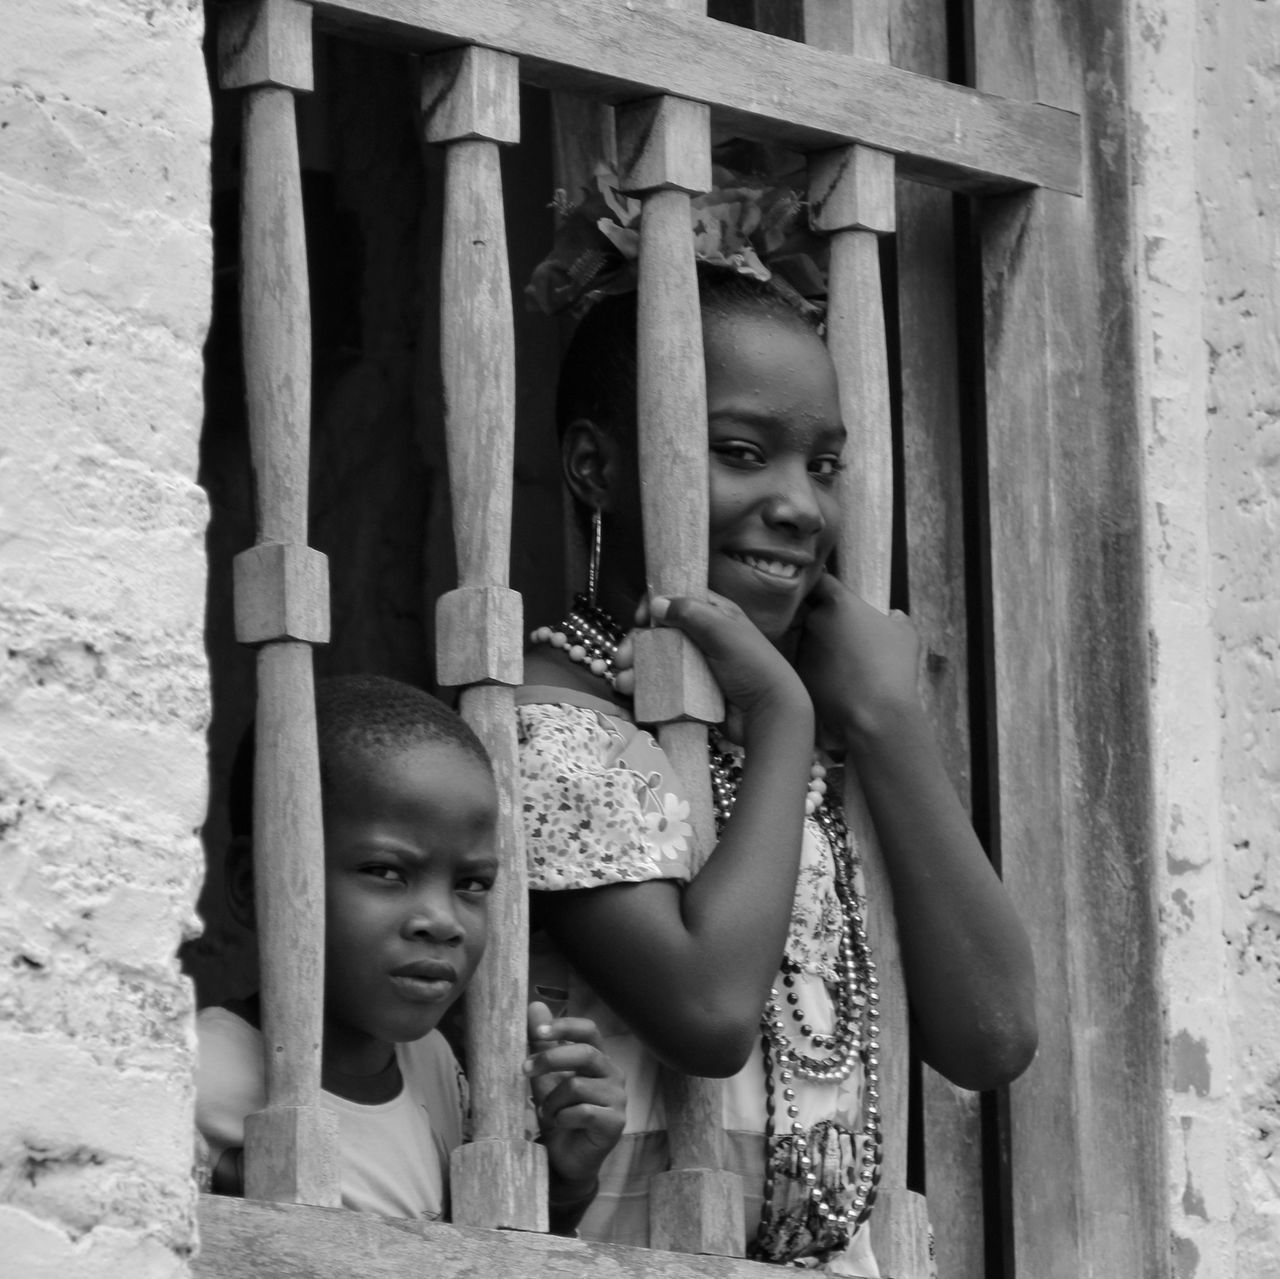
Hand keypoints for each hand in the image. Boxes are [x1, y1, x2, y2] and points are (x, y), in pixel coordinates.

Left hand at [524, 1001, 625, 1190]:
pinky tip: (560, 1124)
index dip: (565, 1026)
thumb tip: (533, 1005)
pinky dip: (562, 1118)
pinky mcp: (615, 1123)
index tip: (537, 1031)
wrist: (566, 1159)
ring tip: (546, 1114)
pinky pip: (583, 1111)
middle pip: (585, 1053)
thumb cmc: (560, 1114)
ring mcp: (618, 1099)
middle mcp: (614, 1074)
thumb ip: (543, 1045)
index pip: (589, 1030)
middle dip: (550, 1059)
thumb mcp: (546, 1078)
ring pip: (577, 1086)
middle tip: (524, 1070)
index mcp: (599, 1059)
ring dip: (552, 1101)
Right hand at [615, 592, 809, 735]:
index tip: (640, 619)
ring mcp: (696, 666)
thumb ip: (690, 613)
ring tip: (623, 683)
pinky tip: (631, 693)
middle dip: (637, 644)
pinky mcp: (691, 692)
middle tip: (621, 659)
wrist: (769, 713)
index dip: (655, 606)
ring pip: (656, 660)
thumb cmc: (752, 666)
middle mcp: (702, 637)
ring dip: (635, 669)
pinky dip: (644, 687)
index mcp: (714, 615)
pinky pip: (662, 685)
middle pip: (659, 633)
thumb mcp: (723, 632)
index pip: (677, 601)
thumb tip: (657, 603)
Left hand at [793, 574, 922, 750]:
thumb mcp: (906, 636)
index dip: (823, 585)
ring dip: (822, 649)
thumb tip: (894, 616)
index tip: (829, 592)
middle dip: (826, 623)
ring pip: (810, 642)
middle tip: (846, 640)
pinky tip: (837, 685)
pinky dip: (818, 672)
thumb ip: (897, 620)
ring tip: (845, 668)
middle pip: (814, 614)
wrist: (873, 713)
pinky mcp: (797, 675)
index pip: (820, 581)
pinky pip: (807, 666)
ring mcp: (802, 649)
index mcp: (837, 603)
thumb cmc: (893, 667)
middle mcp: (814, 621)